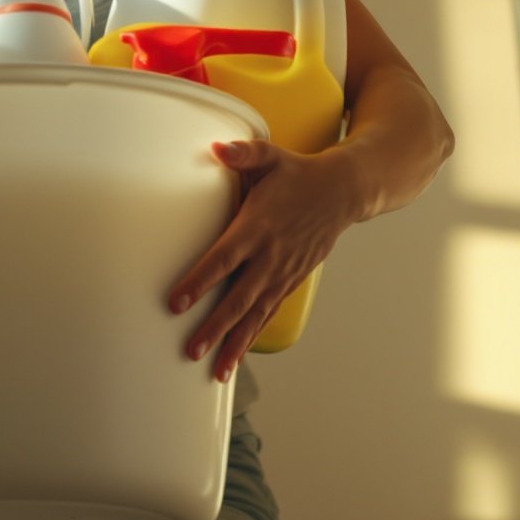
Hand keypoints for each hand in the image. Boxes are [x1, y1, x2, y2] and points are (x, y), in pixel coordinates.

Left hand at [167, 139, 360, 380]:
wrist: (343, 192)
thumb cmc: (299, 175)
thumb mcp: (271, 156)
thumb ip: (243, 154)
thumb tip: (216, 149)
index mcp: (258, 226)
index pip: (223, 259)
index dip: (200, 281)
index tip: (177, 302)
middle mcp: (271, 255)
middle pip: (238, 298)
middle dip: (214, 326)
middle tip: (191, 349)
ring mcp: (283, 272)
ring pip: (256, 314)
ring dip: (235, 342)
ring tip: (216, 370)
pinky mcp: (292, 280)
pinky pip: (269, 313)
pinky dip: (253, 336)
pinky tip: (237, 355)